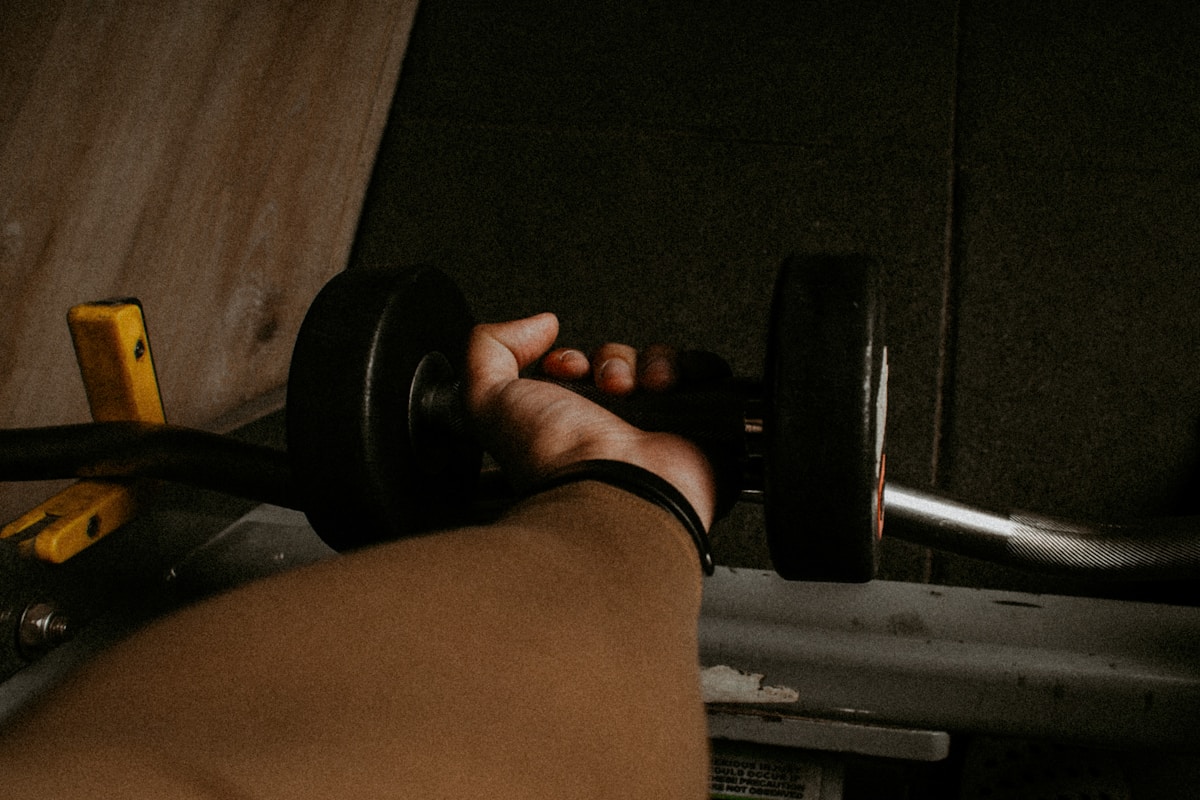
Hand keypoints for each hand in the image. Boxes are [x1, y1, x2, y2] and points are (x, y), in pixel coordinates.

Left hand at [466, 314, 717, 528]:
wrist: (615, 489)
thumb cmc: (557, 460)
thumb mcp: (488, 399)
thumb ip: (488, 349)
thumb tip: (535, 324)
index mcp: (568, 424)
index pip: (579, 372)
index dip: (572, 360)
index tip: (568, 369)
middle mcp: (615, 428)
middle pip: (620, 363)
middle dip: (612, 361)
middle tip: (609, 386)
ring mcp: (661, 428)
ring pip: (662, 364)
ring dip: (652, 362)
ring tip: (644, 389)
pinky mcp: (703, 427)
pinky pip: (707, 376)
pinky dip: (695, 367)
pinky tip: (674, 385)